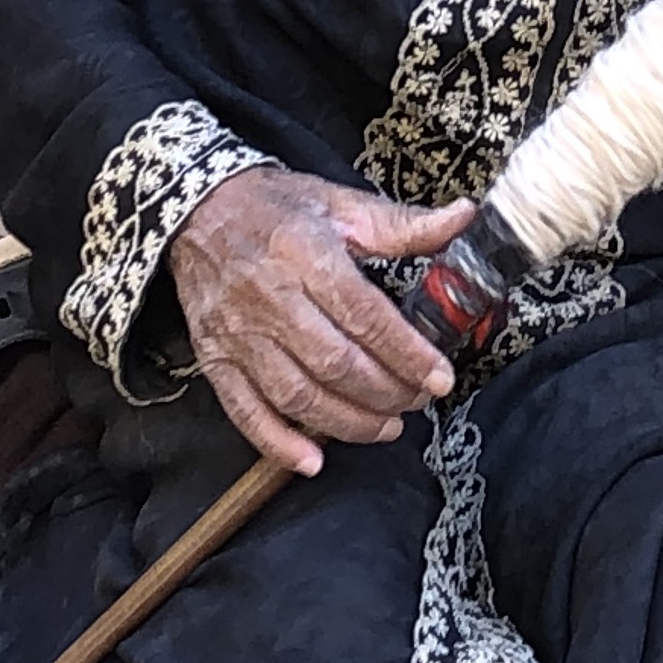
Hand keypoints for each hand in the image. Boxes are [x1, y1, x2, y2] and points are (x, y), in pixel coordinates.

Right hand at [166, 166, 474, 476]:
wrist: (198, 211)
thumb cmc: (276, 207)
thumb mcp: (340, 202)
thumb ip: (402, 223)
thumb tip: (464, 219)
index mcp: (305, 251)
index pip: (363, 314)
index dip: (406, 352)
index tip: (440, 377)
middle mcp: (270, 296)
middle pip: (334, 362)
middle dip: (385, 392)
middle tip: (418, 401)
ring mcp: (238, 332)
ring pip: (296, 394)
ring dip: (347, 422)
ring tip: (386, 427)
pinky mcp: (215, 358)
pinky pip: (245, 410)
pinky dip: (278, 443)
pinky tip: (313, 460)